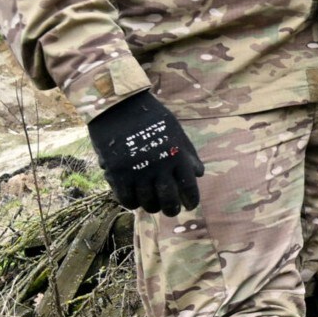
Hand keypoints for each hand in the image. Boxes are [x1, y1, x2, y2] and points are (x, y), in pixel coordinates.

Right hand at [88, 91, 203, 214]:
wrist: (119, 106)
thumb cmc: (151, 117)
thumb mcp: (176, 131)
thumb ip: (188, 153)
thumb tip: (199, 174)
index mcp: (177, 156)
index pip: (189, 188)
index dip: (191, 200)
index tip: (190, 205)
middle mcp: (160, 167)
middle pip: (168, 201)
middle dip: (171, 209)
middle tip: (170, 210)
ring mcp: (138, 171)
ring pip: (147, 203)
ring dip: (152, 207)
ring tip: (153, 205)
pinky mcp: (118, 174)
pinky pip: (126, 199)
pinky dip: (132, 203)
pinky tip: (135, 200)